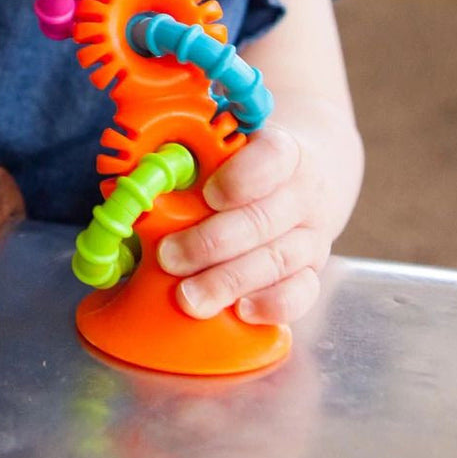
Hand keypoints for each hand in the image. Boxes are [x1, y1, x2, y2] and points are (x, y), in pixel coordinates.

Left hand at [156, 123, 345, 324]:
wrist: (304, 179)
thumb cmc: (250, 162)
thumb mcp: (229, 146)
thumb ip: (196, 155)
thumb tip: (145, 176)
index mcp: (283, 150)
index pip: (273, 157)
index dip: (241, 178)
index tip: (209, 194)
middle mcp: (303, 194)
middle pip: (263, 220)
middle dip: (212, 243)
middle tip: (169, 257)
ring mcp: (311, 236)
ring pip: (277, 261)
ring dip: (228, 281)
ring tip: (188, 297)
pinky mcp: (312, 272)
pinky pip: (301, 293)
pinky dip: (272, 305)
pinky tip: (240, 311)